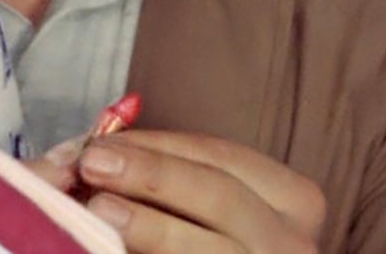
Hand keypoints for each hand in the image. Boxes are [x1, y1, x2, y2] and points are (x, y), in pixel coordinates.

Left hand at [71, 129, 324, 253]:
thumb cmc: (212, 243)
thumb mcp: (208, 207)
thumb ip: (163, 177)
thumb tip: (92, 150)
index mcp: (293, 200)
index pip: (220, 156)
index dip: (156, 146)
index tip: (99, 142)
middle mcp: (293, 242)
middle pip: (221, 197)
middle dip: (153, 175)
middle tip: (93, 165)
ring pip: (209, 249)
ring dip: (151, 227)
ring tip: (99, 211)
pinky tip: (111, 251)